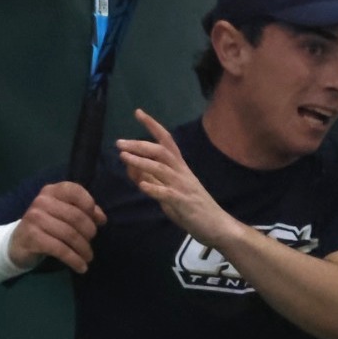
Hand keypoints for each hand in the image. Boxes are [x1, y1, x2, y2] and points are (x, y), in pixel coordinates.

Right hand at [9, 181, 105, 273]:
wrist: (18, 243)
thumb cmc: (46, 226)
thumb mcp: (62, 214)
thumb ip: (83, 212)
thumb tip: (102, 219)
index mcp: (52, 191)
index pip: (76, 191)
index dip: (90, 206)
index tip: (98, 222)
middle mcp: (42, 201)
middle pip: (76, 216)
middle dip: (89, 233)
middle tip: (90, 244)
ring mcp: (35, 218)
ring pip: (70, 235)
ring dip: (84, 249)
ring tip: (88, 258)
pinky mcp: (32, 237)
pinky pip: (60, 249)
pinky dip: (74, 260)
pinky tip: (81, 267)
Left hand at [117, 109, 236, 243]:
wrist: (218, 226)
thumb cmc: (194, 208)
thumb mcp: (170, 191)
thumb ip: (153, 180)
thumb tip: (133, 168)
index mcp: (180, 168)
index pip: (166, 141)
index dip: (153, 126)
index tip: (138, 112)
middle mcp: (182, 173)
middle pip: (161, 151)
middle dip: (139, 145)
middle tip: (119, 143)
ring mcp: (183, 187)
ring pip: (161, 169)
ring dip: (141, 162)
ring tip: (124, 157)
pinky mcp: (184, 203)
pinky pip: (168, 193)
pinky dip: (155, 189)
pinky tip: (142, 186)